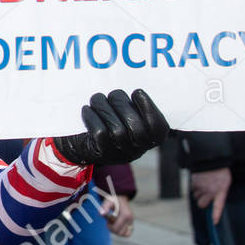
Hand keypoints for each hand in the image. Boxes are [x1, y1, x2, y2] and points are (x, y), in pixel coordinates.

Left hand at [53, 89, 168, 165]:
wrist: (87, 142)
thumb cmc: (114, 120)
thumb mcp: (130, 112)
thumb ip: (135, 105)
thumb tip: (135, 90)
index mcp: (152, 138)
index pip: (158, 127)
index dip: (149, 108)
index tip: (137, 92)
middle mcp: (139, 149)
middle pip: (137, 128)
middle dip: (122, 104)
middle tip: (113, 95)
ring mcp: (121, 154)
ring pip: (117, 130)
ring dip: (104, 108)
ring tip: (97, 99)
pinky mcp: (103, 154)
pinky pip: (100, 133)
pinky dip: (92, 118)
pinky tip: (87, 110)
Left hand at [103, 194, 133, 236]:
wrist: (121, 198)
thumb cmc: (113, 200)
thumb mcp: (108, 201)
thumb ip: (105, 207)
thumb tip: (101, 214)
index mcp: (126, 214)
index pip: (117, 228)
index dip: (110, 227)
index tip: (107, 222)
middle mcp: (130, 219)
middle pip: (120, 232)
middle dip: (113, 229)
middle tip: (109, 223)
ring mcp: (131, 222)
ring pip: (124, 234)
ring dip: (117, 231)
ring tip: (113, 224)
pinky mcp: (131, 224)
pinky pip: (127, 233)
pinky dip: (122, 232)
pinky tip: (117, 226)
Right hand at [191, 167, 230, 223]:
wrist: (212, 159)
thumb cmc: (220, 171)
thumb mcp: (225, 182)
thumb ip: (220, 192)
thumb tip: (213, 199)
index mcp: (220, 191)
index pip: (218, 206)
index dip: (216, 215)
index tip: (214, 222)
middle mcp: (210, 191)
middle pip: (201, 204)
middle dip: (202, 201)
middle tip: (205, 195)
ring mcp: (202, 187)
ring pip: (196, 195)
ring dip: (198, 192)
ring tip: (204, 184)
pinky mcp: (195, 182)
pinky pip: (192, 188)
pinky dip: (195, 185)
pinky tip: (200, 180)